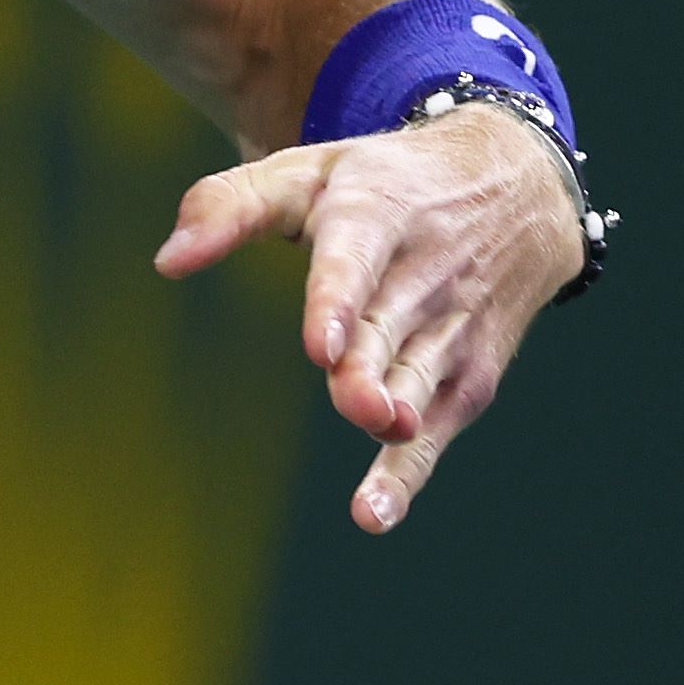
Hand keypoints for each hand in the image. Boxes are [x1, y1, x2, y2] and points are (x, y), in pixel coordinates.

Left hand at [156, 105, 584, 536]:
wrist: (516, 185)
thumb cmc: (383, 185)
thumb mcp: (310, 170)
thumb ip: (231, 206)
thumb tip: (167, 262)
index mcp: (376, 216)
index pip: (356, 263)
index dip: (341, 303)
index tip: (324, 345)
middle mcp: (422, 276)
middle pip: (389, 333)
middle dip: (371, 373)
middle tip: (358, 405)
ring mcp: (451, 329)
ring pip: (417, 384)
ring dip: (397, 428)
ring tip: (372, 484)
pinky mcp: (469, 375)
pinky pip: (434, 429)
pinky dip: (407, 472)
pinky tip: (373, 514)